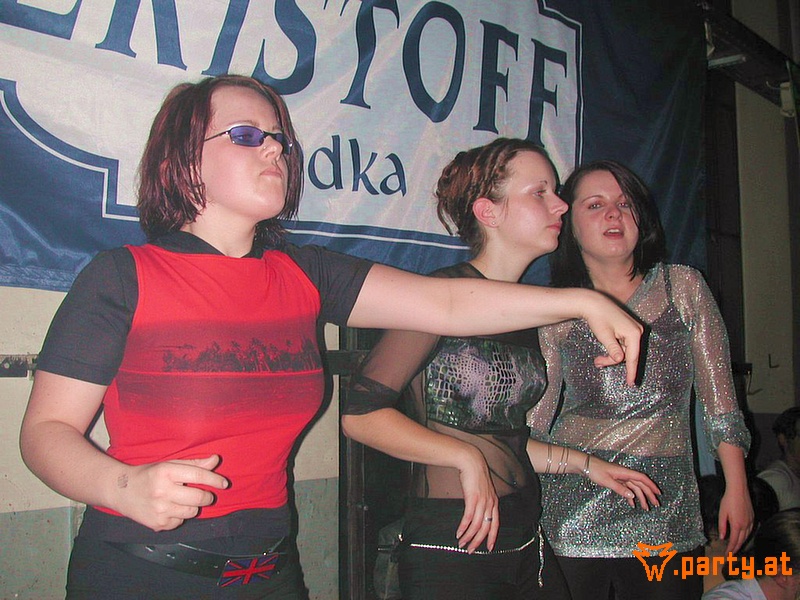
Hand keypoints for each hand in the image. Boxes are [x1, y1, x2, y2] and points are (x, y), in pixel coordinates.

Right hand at [113, 455, 228, 530]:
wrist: (120, 491)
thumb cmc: (148, 475)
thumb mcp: (169, 464)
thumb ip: (194, 464)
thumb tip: (216, 459)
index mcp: (166, 472)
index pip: (198, 476)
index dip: (215, 480)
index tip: (224, 483)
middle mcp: (162, 491)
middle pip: (199, 497)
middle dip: (207, 497)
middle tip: (205, 495)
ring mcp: (159, 510)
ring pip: (192, 512)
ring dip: (193, 507)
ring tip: (183, 500)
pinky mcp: (158, 524)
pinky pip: (180, 522)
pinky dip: (180, 516)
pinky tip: (169, 509)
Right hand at [455, 448, 498, 552]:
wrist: (471, 462)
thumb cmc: (475, 475)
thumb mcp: (483, 490)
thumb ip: (482, 502)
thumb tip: (476, 513)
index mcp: (494, 503)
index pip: (495, 524)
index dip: (492, 537)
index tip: (488, 548)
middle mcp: (490, 504)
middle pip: (485, 528)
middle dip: (478, 541)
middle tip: (470, 550)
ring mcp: (482, 502)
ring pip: (477, 525)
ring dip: (468, 537)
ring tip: (461, 543)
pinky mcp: (472, 499)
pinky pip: (468, 518)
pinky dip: (463, 527)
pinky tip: (458, 533)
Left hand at [582, 294, 642, 385]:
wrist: (593, 303)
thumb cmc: (598, 318)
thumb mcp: (604, 336)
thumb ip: (613, 349)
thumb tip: (621, 359)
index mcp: (634, 333)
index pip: (633, 357)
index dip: (631, 371)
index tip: (631, 383)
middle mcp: (637, 331)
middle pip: (628, 355)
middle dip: (613, 360)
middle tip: (598, 363)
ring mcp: (634, 330)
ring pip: (624, 351)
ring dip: (611, 356)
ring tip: (598, 360)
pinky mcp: (628, 329)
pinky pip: (623, 345)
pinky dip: (613, 350)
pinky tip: (604, 352)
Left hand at [586, 456, 660, 509]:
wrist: (585, 465)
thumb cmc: (595, 471)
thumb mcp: (606, 481)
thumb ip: (619, 489)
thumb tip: (632, 496)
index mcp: (624, 472)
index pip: (642, 478)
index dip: (651, 485)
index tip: (658, 493)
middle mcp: (625, 474)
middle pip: (641, 484)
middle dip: (649, 494)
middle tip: (656, 504)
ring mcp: (621, 477)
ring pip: (634, 488)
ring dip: (641, 497)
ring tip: (646, 508)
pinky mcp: (616, 480)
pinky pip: (627, 489)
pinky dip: (630, 496)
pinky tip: (632, 504)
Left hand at [718, 488, 753, 554]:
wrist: (739, 490)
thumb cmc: (728, 500)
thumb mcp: (722, 513)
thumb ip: (722, 526)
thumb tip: (722, 537)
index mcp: (737, 525)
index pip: (734, 541)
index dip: (731, 549)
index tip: (727, 555)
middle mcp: (746, 525)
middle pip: (741, 541)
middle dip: (736, 548)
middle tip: (731, 554)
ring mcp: (751, 521)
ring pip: (747, 536)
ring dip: (741, 543)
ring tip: (736, 547)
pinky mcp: (753, 517)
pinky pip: (750, 530)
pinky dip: (746, 536)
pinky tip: (743, 536)